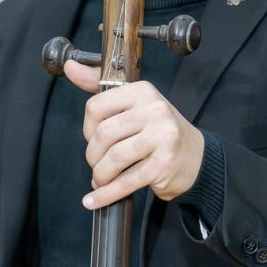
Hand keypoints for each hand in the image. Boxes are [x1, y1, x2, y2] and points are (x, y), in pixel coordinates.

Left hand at [63, 58, 205, 208]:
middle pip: (103, 135)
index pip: (96, 107)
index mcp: (142, 92)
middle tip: (97, 164)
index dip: (87, 129)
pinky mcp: (164, 164)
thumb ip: (100, 87)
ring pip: (113, 159)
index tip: (93, 139)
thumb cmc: (159, 132)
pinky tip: (96, 199)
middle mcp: (154, 110)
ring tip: (101, 180)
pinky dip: (107, 194)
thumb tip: (70, 67)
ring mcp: (162, 137)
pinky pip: (126, 182)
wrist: (197, 158)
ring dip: (100, 175)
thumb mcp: (134, 104)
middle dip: (93, 156)